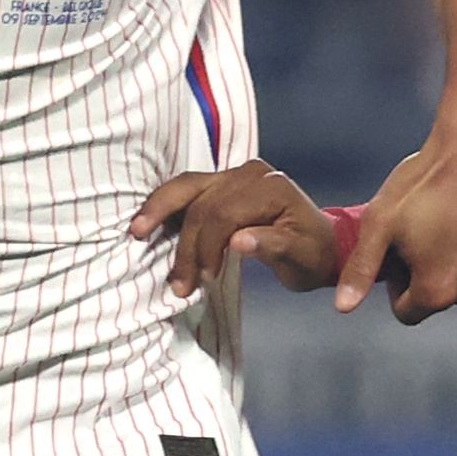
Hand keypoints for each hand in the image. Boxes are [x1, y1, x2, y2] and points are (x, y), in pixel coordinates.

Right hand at [131, 160, 348, 296]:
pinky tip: (146, 221)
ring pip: (186, 187)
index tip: (204, 280)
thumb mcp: (301, 259)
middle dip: (186, 245)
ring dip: (160, 213)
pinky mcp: (221, 181)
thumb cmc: (312, 256)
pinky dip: (165, 205)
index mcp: (272, 187)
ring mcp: (234, 174)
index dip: (208, 247)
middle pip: (202, 203)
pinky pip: (187, 189)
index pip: (225, 213)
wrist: (320, 244)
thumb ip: (272, 246)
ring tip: (136, 233)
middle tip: (179, 283)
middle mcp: (251, 173)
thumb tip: (238, 241)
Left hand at [340, 133, 456, 319]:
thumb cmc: (427, 180)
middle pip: (445, 299)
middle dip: (436, 275)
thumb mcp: (382, 220)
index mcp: (435, 291)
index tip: (406, 252)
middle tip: (436, 232)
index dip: (400, 283)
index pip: (409, 311)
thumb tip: (343, 308)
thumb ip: (361, 268)